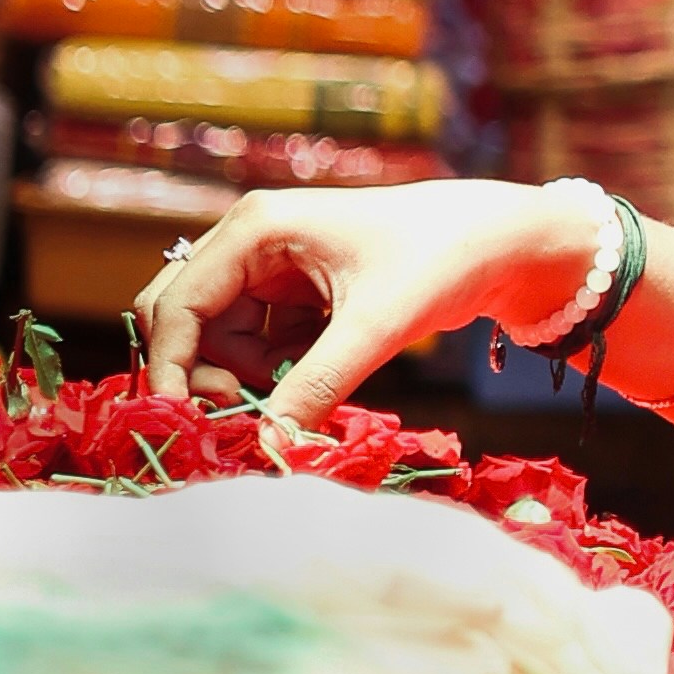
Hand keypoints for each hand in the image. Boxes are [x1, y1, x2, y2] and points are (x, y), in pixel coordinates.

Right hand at [133, 173, 610, 427]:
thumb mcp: (377, 327)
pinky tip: (315, 374)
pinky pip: (258, 340)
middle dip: (203, 369)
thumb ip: (319, 384)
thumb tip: (271, 444)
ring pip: (222, 335)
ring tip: (297, 390)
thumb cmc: (441, 260)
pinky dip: (275, 368)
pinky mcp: (296, 290)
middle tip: (246, 408)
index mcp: (257, 228)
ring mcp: (272, 264)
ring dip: (245, 373)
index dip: (172, 366)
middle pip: (186, 318)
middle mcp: (252, 239)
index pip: (179, 305)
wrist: (501, 241)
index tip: (185, 420)